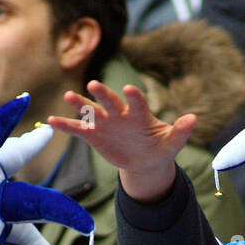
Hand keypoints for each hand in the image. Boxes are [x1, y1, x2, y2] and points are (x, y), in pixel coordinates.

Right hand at [46, 81, 196, 201]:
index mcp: (139, 114)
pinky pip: (78, 129)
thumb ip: (180, 130)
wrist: (144, 160)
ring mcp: (105, 123)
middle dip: (102, 94)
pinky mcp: (94, 134)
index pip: (137, 102)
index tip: (130, 89)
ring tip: (68, 96)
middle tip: (93, 84)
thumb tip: (193, 119)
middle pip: (110, 101)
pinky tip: (50, 120)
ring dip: (80, 103)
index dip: (134, 96)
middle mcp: (120, 114)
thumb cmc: (160, 147)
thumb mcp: (172, 142)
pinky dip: (65, 125)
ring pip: (91, 110)